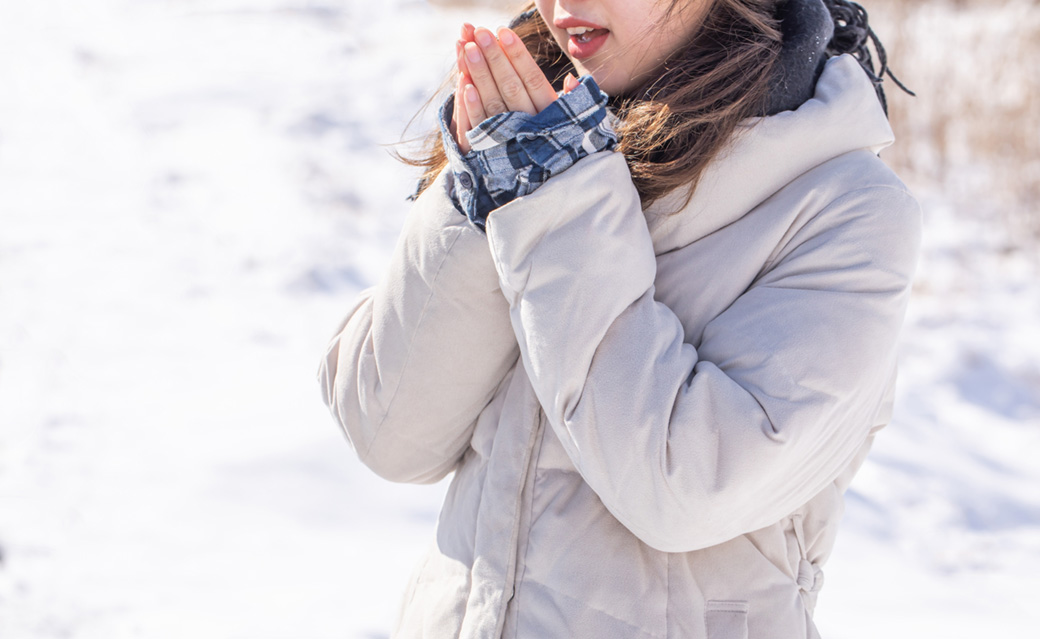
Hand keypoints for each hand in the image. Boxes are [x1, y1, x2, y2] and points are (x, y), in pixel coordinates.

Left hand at [451, 23, 578, 153]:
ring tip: (468, 47)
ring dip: (480, 75)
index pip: (533, 79)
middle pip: (510, 86)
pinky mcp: (491, 151)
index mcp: (549, 114)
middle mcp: (530, 125)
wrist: (547, 185)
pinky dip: (473, 106)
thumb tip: (571, 80)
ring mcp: (510, 138)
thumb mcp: (572, 122)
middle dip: (495, 58)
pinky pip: (480, 127)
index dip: (518, 55)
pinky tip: (464, 85)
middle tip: (481, 32)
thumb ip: (571, 100)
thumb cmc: (558, 143)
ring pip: (494, 102)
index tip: (504, 31)